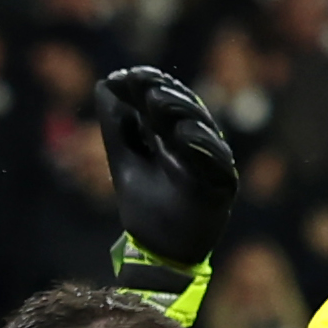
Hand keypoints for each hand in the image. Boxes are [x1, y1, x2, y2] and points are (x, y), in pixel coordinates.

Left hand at [94, 64, 238, 283]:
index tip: (125, 75)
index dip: (149, 84)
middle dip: (163, 93)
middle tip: (141, 84)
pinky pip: (218, 162)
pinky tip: (182, 133)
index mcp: (174, 136)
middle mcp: (196, 145)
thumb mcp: (124, 161)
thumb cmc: (146, 207)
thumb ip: (116, 128)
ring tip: (156, 100)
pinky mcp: (223, 186)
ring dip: (181, 111)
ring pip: (203, 129)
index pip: (166, 100)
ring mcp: (211, 164)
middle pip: (186, 109)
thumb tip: (105, 85)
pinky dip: (202, 146)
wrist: (159, 252)